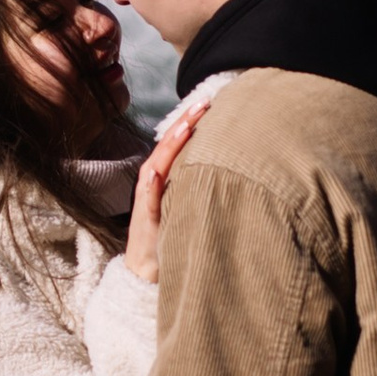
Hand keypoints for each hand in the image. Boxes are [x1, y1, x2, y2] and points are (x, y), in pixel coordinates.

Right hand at [124, 87, 215, 284]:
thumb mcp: (189, 206)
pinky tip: (156, 172)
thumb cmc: (171, 237)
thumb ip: (200, 187)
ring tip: (185, 126)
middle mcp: (153, 183)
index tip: (210, 102)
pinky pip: (147, 201)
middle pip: (167, 146)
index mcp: (165, 177)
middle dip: (184, 122)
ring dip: (169, 145)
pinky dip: (150, 185)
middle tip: (204, 102)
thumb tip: (232, 170)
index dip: (191, 121)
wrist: (146, 273)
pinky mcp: (144, 222)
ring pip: (156, 166)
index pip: (177, 143)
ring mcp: (146, 201)